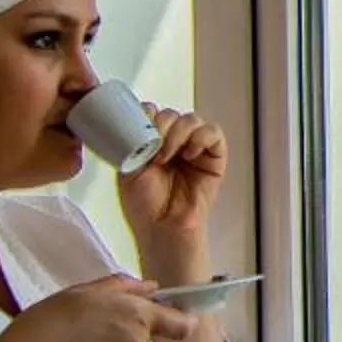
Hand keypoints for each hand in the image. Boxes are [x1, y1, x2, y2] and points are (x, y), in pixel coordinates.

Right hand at [0, 274, 197, 341]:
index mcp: (135, 315)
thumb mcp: (83, 292)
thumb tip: (151, 288)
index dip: (180, 318)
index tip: (170, 314)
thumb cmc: (49, 322)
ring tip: (80, 341)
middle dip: (128, 327)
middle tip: (94, 321)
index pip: (180, 323)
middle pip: (146, 334)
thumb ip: (122, 287)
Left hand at [118, 106, 226, 276]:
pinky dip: (201, 138)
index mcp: (152, 143)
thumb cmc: (144, 206)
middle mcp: (174, 142)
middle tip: (153, 146)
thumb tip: (137, 121)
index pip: (153, 113)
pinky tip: (188, 153)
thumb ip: (131, 142)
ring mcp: (195, 149)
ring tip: (167, 155)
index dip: (147, 115)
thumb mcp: (128, 168)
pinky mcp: (214, 158)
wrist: (161, 228)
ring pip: (192, 119)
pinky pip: (214, 134)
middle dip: (162, 125)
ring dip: (178, 132)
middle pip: (172, 113)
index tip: (138, 128)